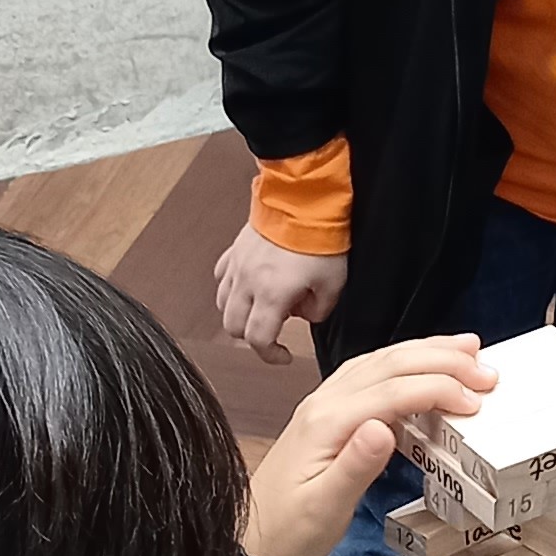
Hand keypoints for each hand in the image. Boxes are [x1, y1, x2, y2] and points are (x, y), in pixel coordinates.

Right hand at [215, 224, 346, 364]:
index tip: (283, 355)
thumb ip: (320, 309)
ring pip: (222, 304)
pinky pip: (222, 277)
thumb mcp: (334, 283)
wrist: (304, 199)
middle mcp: (248, 283)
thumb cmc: (320, 237)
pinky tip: (247, 285)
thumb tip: (308, 314)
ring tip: (261, 307)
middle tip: (273, 330)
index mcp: (272, 295)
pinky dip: (231, 288)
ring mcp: (238, 265)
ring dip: (239, 314)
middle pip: (233, 327)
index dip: (270, 356)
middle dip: (252, 336)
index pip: (258, 340)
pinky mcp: (235, 250)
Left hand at [240, 336, 489, 555]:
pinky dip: (403, 364)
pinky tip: (420, 366)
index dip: (438, 389)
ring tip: (466, 349)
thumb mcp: (326, 508)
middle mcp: (325, 403)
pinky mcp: (327, 414)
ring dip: (425, 352)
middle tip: (487, 369)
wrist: (252, 540)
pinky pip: (369, 375)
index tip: (476, 400)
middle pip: (389, 364)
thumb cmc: (290, 531)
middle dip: (442, 360)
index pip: (393, 391)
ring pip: (380, 361)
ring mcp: (324, 404)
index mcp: (327, 422)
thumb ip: (356, 466)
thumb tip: (385, 428)